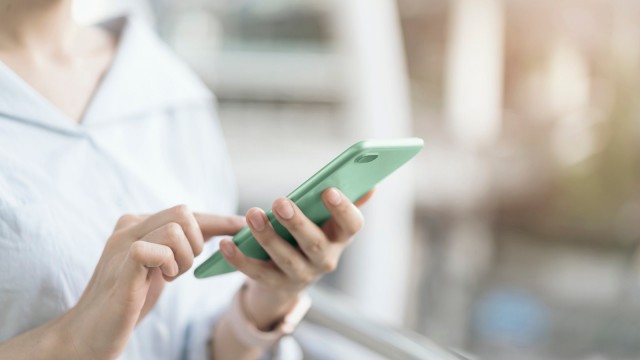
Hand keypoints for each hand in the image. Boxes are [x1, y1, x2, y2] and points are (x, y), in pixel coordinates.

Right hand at [58, 205, 244, 359]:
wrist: (90, 332)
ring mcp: (123, 242)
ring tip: (168, 277)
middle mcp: (129, 226)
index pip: (186, 213)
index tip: (243, 226)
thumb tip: (217, 232)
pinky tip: (161, 279)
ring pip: (175, 229)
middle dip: (196, 243)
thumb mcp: (160, 267)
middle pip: (184, 213)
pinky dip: (169, 265)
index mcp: (138, 224)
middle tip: (180, 269)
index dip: (218, 220)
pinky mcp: (123, 264)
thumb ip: (178, 247)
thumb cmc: (128, 301)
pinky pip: (158, 248)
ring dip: (184, 258)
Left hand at [219, 188, 373, 328]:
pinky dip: (240, 259)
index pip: (352, 225)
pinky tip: (226, 244)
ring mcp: (301, 276)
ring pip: (285, 258)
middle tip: (280, 202)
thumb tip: (369, 183)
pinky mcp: (275, 285)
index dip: (343, 209)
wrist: (290, 276)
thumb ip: (345, 200)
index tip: (329, 190)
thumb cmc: (311, 234)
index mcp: (340, 238)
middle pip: (314, 243)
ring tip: (252, 215)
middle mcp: (325, 260)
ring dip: (267, 237)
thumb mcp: (328, 220)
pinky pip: (257, 273)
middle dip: (297, 223)